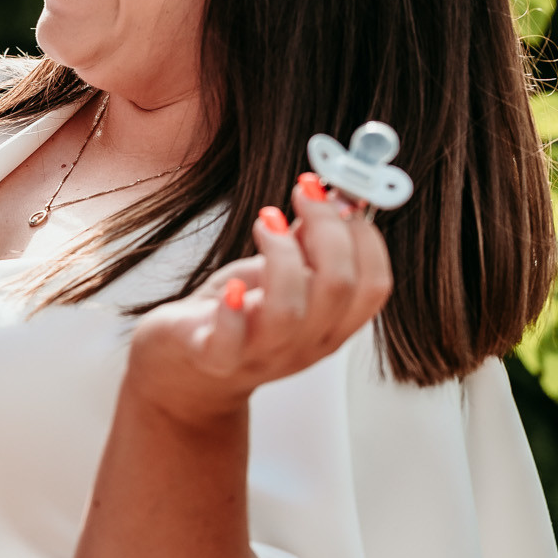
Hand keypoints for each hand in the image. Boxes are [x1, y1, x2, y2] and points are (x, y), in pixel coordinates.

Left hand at [126, 179, 392, 432]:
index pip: (373, 286)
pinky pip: (230, 342)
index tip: (340, 195)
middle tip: (303, 192)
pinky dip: (232, 311)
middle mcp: (305, 344)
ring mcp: (262, 355)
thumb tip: (335, 197)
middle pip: (338, 287)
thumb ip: (311, 245)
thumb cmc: (238, 314)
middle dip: (326, 227)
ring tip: (265, 221)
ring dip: (281, 254)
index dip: (364, 235)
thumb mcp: (283, 276)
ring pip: (290, 310)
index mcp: (332, 325)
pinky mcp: (214, 357)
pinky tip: (232, 285)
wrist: (184, 365)